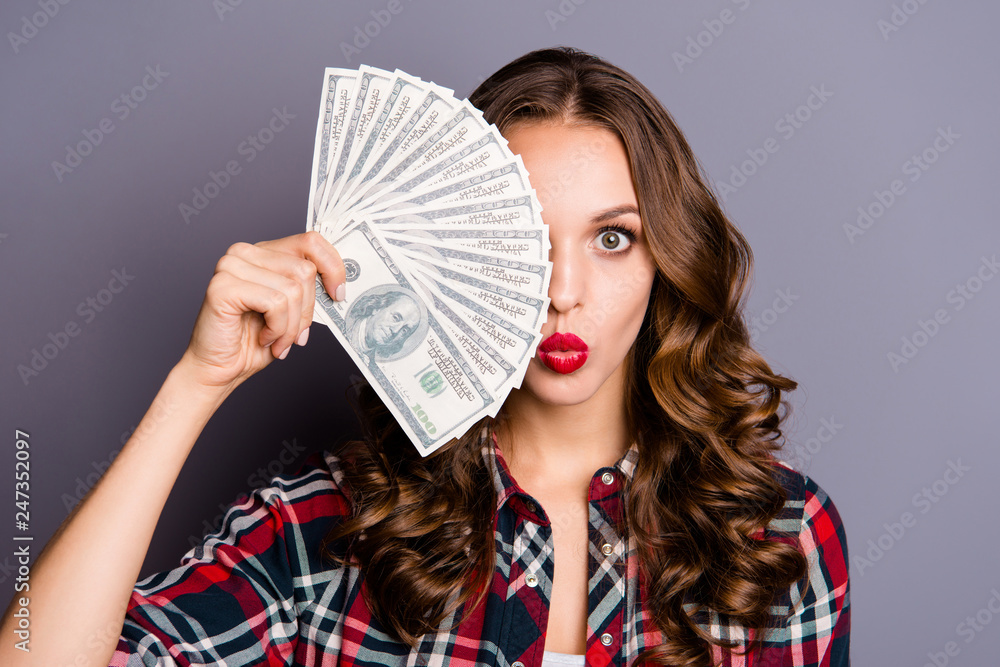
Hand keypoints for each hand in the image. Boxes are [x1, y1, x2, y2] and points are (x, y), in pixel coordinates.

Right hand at [179, 231, 344, 392]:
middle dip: (307, 311)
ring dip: (291, 327)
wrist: (219, 370)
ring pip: (292, 289)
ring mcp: (230, 266)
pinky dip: (277, 329)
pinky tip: (264, 339)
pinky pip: (275, 303)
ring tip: (277, 341)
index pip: (310, 242)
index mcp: (264, 253)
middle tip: (296, 336)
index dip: (333, 267)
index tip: (338, 295)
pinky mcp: (223, 286)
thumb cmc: (253, 342)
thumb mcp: (291, 310)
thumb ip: (308, 289)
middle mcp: (244, 253)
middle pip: (304, 270)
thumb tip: (339, 283)